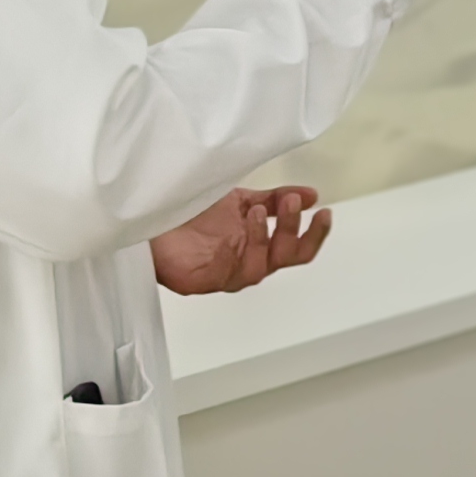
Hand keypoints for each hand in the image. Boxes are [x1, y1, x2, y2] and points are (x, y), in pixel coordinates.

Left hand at [151, 184, 329, 294]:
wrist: (153, 220)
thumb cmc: (194, 215)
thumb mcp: (241, 200)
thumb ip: (274, 199)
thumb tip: (310, 195)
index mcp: (261, 248)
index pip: (298, 249)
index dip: (315, 234)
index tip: (323, 212)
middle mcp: (248, 264)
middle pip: (285, 259)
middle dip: (291, 230)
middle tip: (290, 203)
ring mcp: (225, 275)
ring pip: (258, 268)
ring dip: (262, 238)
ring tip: (258, 211)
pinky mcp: (200, 281)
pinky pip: (224, 273)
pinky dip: (232, 254)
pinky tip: (233, 236)